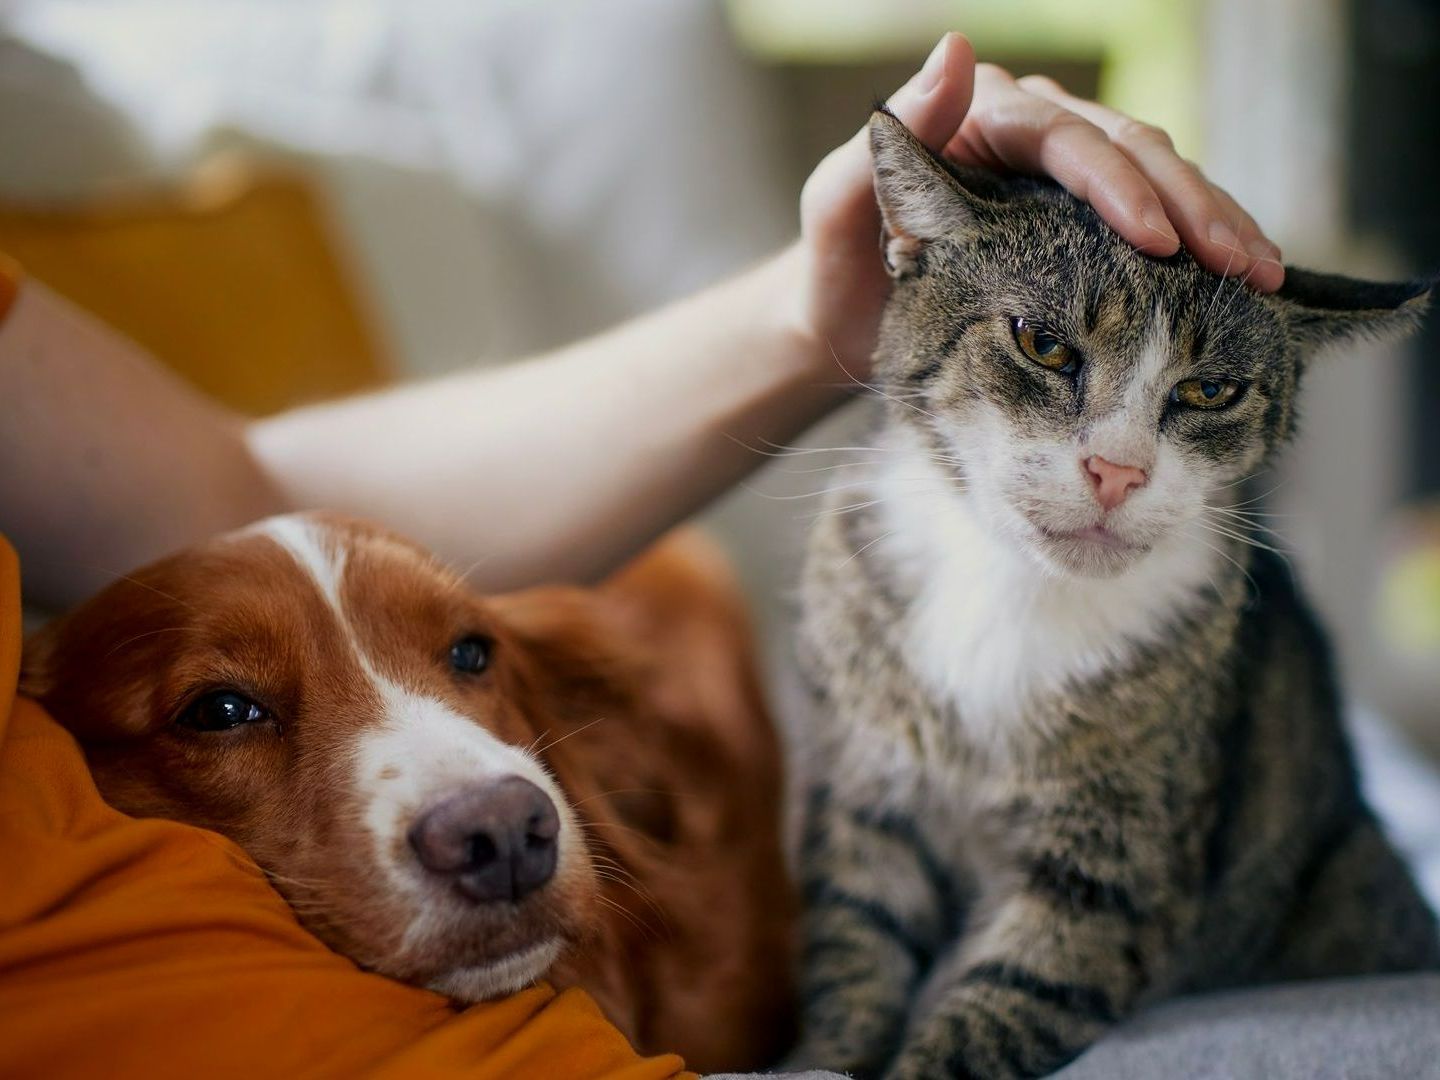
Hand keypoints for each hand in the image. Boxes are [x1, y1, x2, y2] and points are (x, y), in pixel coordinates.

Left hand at [793, 32, 1282, 379]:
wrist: (842, 322)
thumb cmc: (833, 271)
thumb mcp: (836, 209)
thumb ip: (885, 146)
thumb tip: (958, 48)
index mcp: (977, 120)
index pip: (1064, 138)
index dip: (1118, 184)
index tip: (1160, 237)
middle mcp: (1030, 135)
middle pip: (1128, 151)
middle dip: (1191, 206)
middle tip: (1242, 263)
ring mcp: (1062, 177)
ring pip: (1156, 180)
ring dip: (1213, 224)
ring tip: (1261, 273)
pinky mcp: (1081, 221)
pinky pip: (1154, 220)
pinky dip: (1198, 247)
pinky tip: (1241, 279)